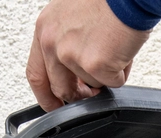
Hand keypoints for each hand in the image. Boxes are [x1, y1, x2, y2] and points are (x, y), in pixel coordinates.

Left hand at [26, 0, 150, 111]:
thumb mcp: (72, 16)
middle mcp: (52, 42)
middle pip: (60, 88)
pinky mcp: (94, 65)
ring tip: (116, 50)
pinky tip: (124, 51)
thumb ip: (64, 43)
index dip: (45, 95)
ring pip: (90, 84)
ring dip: (106, 75)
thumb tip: (72, 73)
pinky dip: (122, 72)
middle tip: (92, 93)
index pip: (36, 73)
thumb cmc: (109, 0)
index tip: (55, 105)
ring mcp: (71, 55)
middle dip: (78, 96)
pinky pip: (111, 83)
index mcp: (45, 29)